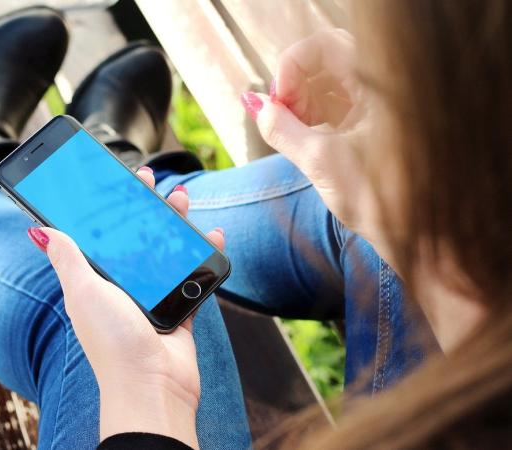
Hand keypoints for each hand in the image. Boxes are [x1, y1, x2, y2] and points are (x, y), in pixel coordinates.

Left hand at [26, 168, 224, 448]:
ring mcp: (153, 297)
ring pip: (166, 251)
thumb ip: (67, 258)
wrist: (152, 385)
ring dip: (175, 224)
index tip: (113, 181)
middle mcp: (124, 287)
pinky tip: (212, 236)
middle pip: (136, 237)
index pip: (100, 235)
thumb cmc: (112, 341)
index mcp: (97, 281)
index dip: (106, 207)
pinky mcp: (179, 309)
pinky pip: (193, 275)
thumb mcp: (83, 292)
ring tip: (181, 199)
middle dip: (143, 207)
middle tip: (149, 181)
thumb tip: (38, 230)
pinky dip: (204, 255)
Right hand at [242, 29, 390, 261]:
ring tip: (289, 131)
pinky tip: (302, 137)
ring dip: (301, 102)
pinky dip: (314, 116)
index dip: (293, 65)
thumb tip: (254, 105)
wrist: (419, 240)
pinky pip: (338, 106)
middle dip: (294, 85)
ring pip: (330, 84)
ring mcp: (380, 107)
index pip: (328, 46)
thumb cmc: (384, 203)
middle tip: (279, 116)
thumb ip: (281, 129)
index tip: (276, 99)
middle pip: (327, 62)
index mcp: (384, 86)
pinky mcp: (374, 126)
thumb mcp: (321, 163)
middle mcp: (385, 89)